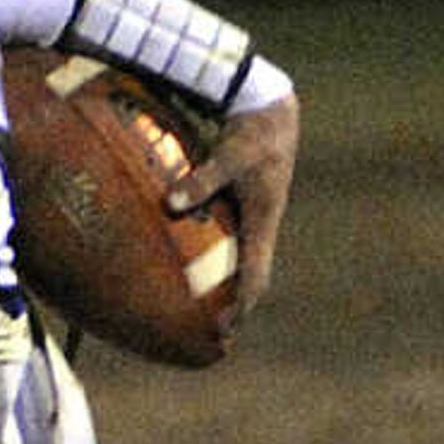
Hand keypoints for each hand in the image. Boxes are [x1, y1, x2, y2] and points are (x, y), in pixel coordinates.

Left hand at [170, 87, 297, 312]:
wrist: (273, 109)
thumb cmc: (252, 133)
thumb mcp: (228, 156)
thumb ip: (201, 181)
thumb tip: (171, 204)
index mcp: (263, 219)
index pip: (256, 273)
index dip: (244, 304)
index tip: (229, 330)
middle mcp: (262, 222)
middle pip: (253, 274)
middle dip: (238, 305)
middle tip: (217, 334)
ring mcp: (256, 215)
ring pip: (245, 259)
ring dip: (231, 285)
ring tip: (208, 310)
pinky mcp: (247, 203)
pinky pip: (234, 240)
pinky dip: (221, 259)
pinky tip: (198, 265)